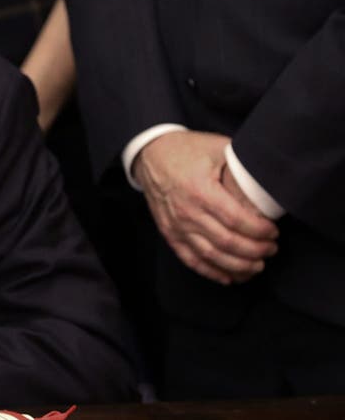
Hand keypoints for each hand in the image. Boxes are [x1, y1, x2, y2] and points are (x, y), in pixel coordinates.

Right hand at [133, 131, 278, 284]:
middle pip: (227, 242)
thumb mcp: (217, 148)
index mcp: (200, 190)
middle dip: (255, 251)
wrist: (150, 154)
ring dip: (238, 266)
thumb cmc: (187, 150)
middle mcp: (187, 212)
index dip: (259, 231)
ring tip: (257, 265)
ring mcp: (176, 225)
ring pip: (211, 256)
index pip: (236, 220)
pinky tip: (230, 277)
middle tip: (271, 249)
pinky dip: (211, 272)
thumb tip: (272, 179)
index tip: (274, 232)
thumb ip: (243, 166)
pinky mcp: (169, 233)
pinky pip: (191, 259)